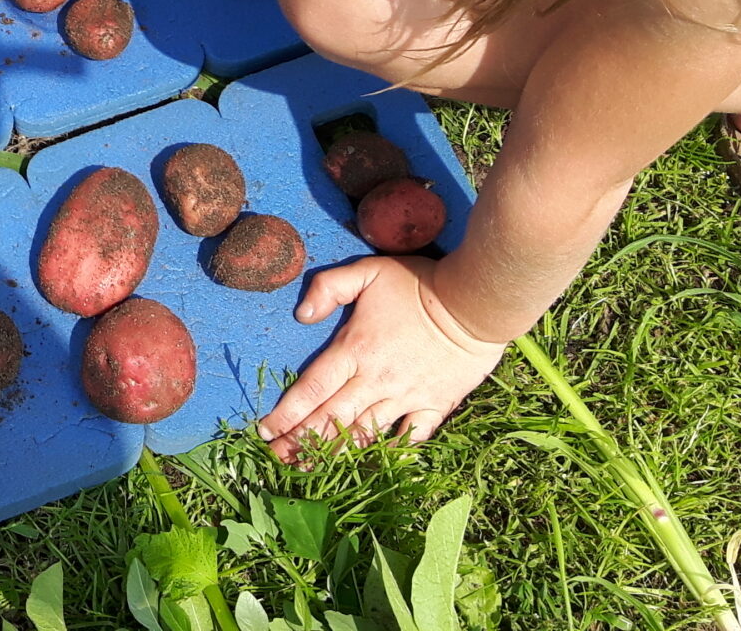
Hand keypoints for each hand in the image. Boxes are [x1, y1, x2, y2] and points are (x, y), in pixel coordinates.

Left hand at [258, 257, 506, 456]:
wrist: (475, 303)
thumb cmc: (419, 284)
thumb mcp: (368, 272)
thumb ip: (330, 287)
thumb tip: (301, 314)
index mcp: (354, 350)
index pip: (312, 388)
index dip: (286, 413)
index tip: (265, 432)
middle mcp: (375, 380)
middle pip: (330, 418)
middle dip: (300, 441)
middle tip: (277, 458)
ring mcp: (405, 397)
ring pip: (363, 433)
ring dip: (334, 453)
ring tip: (309, 468)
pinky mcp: (434, 406)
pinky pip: (410, 438)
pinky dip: (390, 453)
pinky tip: (372, 464)